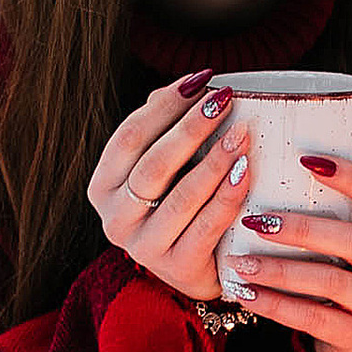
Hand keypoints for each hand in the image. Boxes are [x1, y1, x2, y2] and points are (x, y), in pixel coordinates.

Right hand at [86, 73, 248, 305]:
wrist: (198, 270)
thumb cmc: (182, 208)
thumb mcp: (165, 171)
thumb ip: (166, 130)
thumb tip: (189, 87)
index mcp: (104, 186)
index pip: (130, 137)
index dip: (165, 106)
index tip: (201, 80)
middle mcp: (115, 218)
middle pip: (154, 164)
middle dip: (192, 128)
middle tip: (225, 100)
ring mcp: (143, 247)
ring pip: (181, 196)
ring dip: (215, 161)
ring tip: (242, 134)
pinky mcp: (176, 267)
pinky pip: (207, 225)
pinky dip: (228, 196)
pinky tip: (246, 172)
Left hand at [222, 111, 351, 351]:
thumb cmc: (350, 264)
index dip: (351, 175)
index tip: (306, 158)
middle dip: (303, 228)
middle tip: (254, 218)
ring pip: (331, 282)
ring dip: (280, 270)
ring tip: (238, 259)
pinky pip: (314, 319)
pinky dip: (275, 306)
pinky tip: (244, 293)